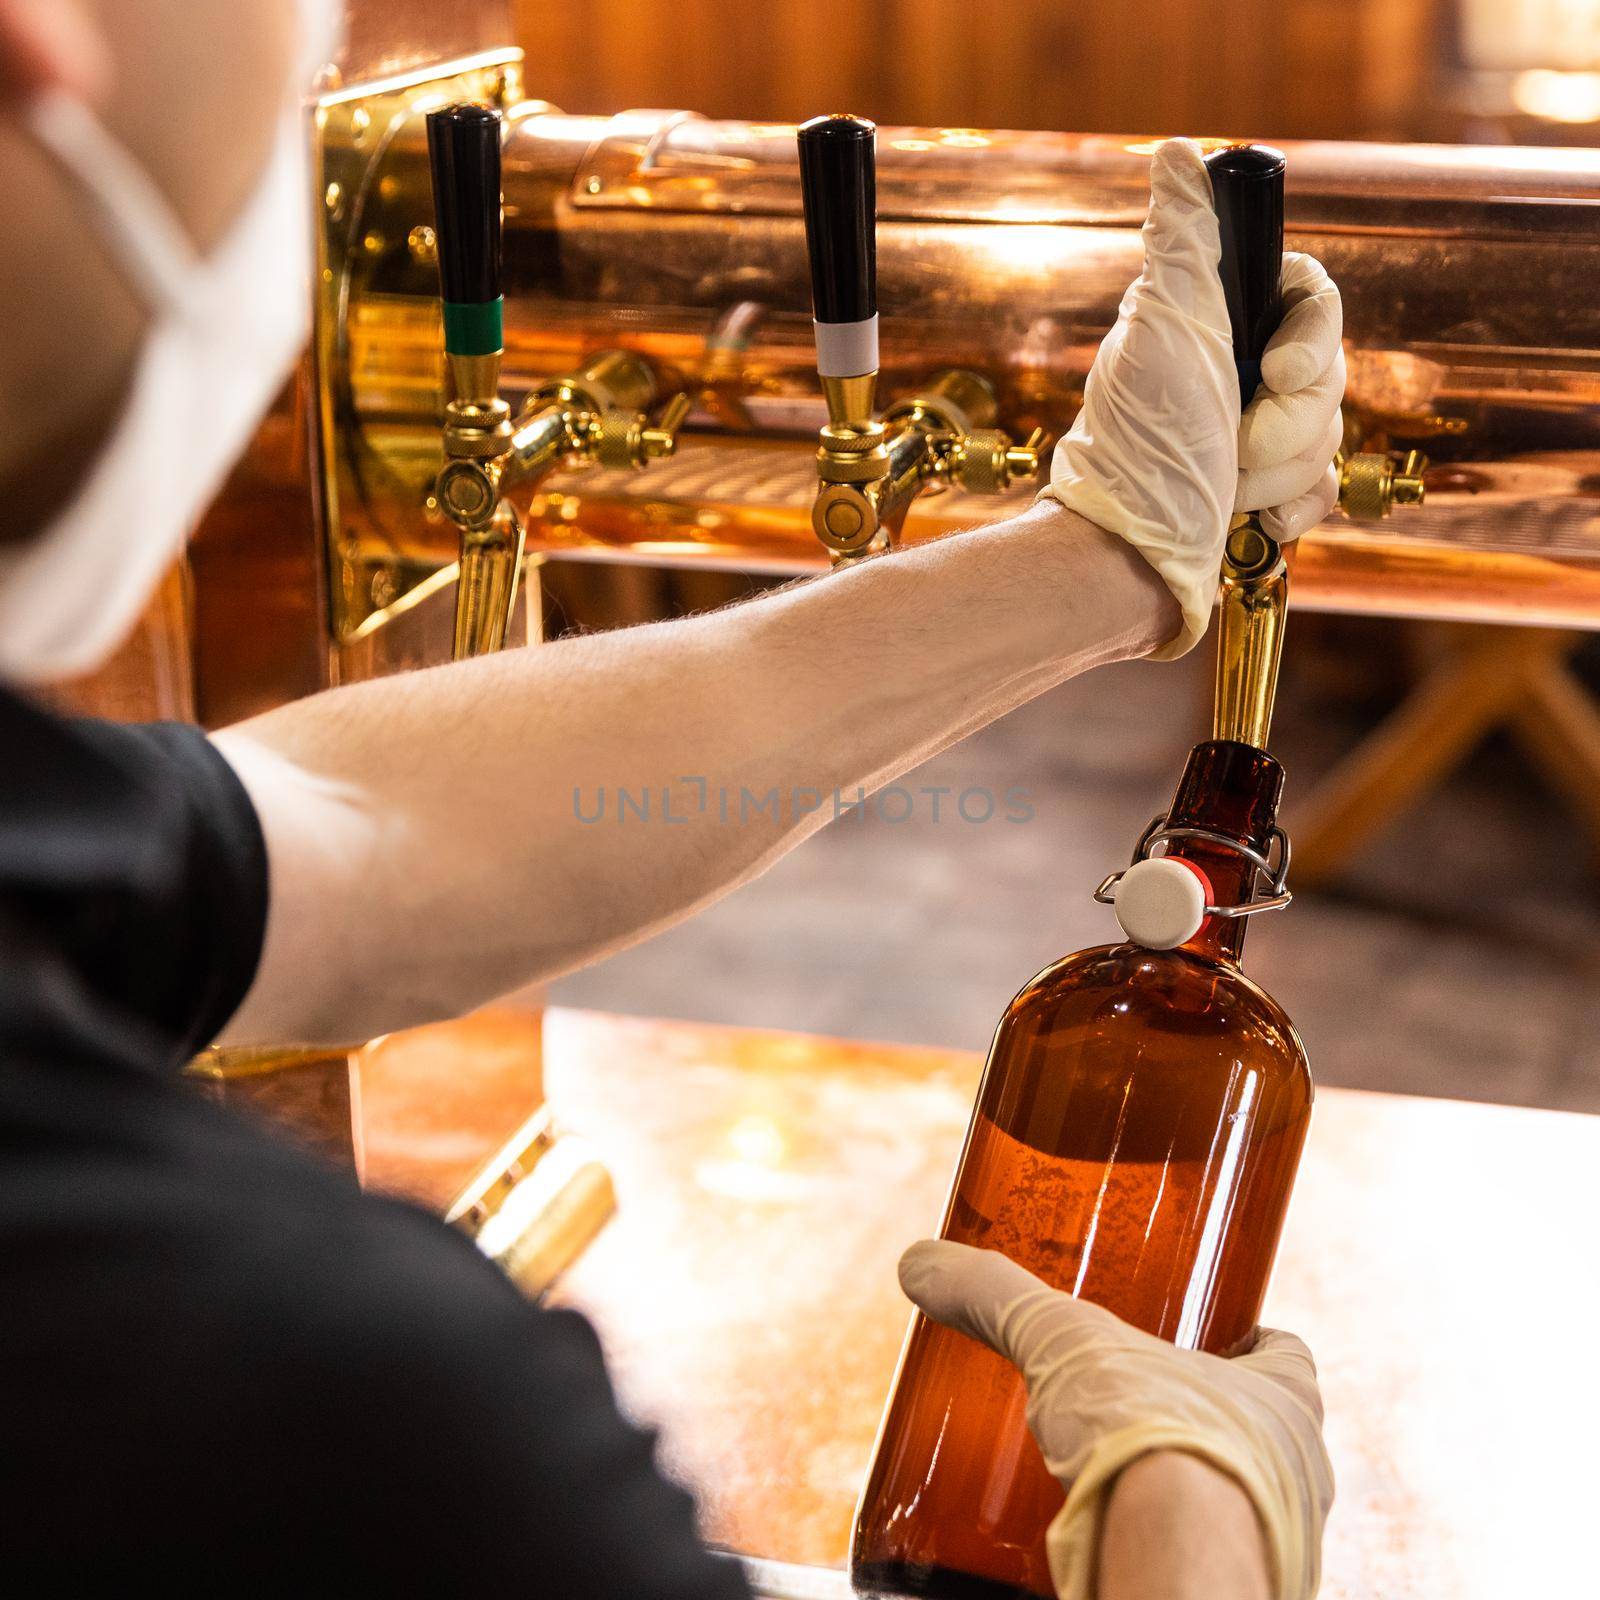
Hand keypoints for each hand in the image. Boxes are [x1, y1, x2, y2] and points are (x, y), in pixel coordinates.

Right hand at [899, 1239, 1332, 1599]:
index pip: (1288, 1357)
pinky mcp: (1230, 1596)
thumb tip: (922, 1262)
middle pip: (1263, 1435)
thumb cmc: (1154, 1443)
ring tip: (1114, 1478)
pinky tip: (1108, 1541)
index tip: (1211, 1333)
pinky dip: (1163, 1550)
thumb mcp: (1062, 1343)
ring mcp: (1278, 1549)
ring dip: (1187, 1494)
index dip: (1251, 1342)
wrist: (1171, 1570)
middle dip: (1205, 1421)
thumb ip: (996, 1296)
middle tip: (1136, 1406)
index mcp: (1286, 1402)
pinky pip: (1204, 1566)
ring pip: (1238, 1508)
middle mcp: (1301, 1476)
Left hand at [1039, 137, 1343, 659]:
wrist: (1125, 558)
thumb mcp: (1161, 330)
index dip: (1312, 338)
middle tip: (1233, 443)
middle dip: (1287, 421)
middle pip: (1330, 372)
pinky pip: (1325, 486)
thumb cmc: (1141, 448)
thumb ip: (1184, 242)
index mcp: (1213, 323)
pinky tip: (1251, 521)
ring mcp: (1252, 434)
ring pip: (1329, 434)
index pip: (1311, 298)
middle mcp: (1234, 372)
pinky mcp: (1264, 493)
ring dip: (1279, 471)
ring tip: (1223, 486)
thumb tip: (1176, 153)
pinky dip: (1293, 508)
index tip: (1281, 374)